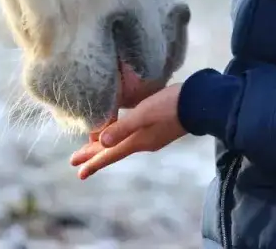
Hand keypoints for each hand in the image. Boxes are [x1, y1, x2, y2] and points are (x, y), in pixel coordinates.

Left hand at [69, 83, 185, 178]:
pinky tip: (119, 129)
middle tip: (75, 160)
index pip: (110, 154)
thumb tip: (103, 141)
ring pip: (122, 143)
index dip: (93, 162)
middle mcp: (143, 143)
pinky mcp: (158, 129)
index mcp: (138, 141)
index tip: (78, 172)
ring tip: (91, 146)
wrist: (200, 103)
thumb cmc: (170, 105)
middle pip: (113, 150)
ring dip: (106, 145)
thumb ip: (124, 127)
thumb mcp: (144, 113)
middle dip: (94, 154)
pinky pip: (132, 137)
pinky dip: (119, 136)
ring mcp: (152, 137)